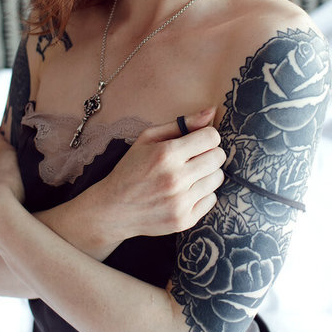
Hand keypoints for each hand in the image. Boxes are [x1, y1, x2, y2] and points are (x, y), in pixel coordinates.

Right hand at [94, 108, 225, 240]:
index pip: (211, 137)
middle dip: (209, 153)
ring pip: (218, 178)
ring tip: (189, 175)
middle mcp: (175, 178)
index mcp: (166, 154)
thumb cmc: (131, 168)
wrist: (113, 208)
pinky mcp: (185, 220)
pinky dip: (202, 194)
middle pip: (218, 157)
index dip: (207, 136)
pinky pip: (212, 199)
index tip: (198, 141)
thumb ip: (182, 124)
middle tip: (194, 157)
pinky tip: (185, 192)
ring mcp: (181, 202)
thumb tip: (211, 112)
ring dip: (206, 174)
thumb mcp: (148, 139)